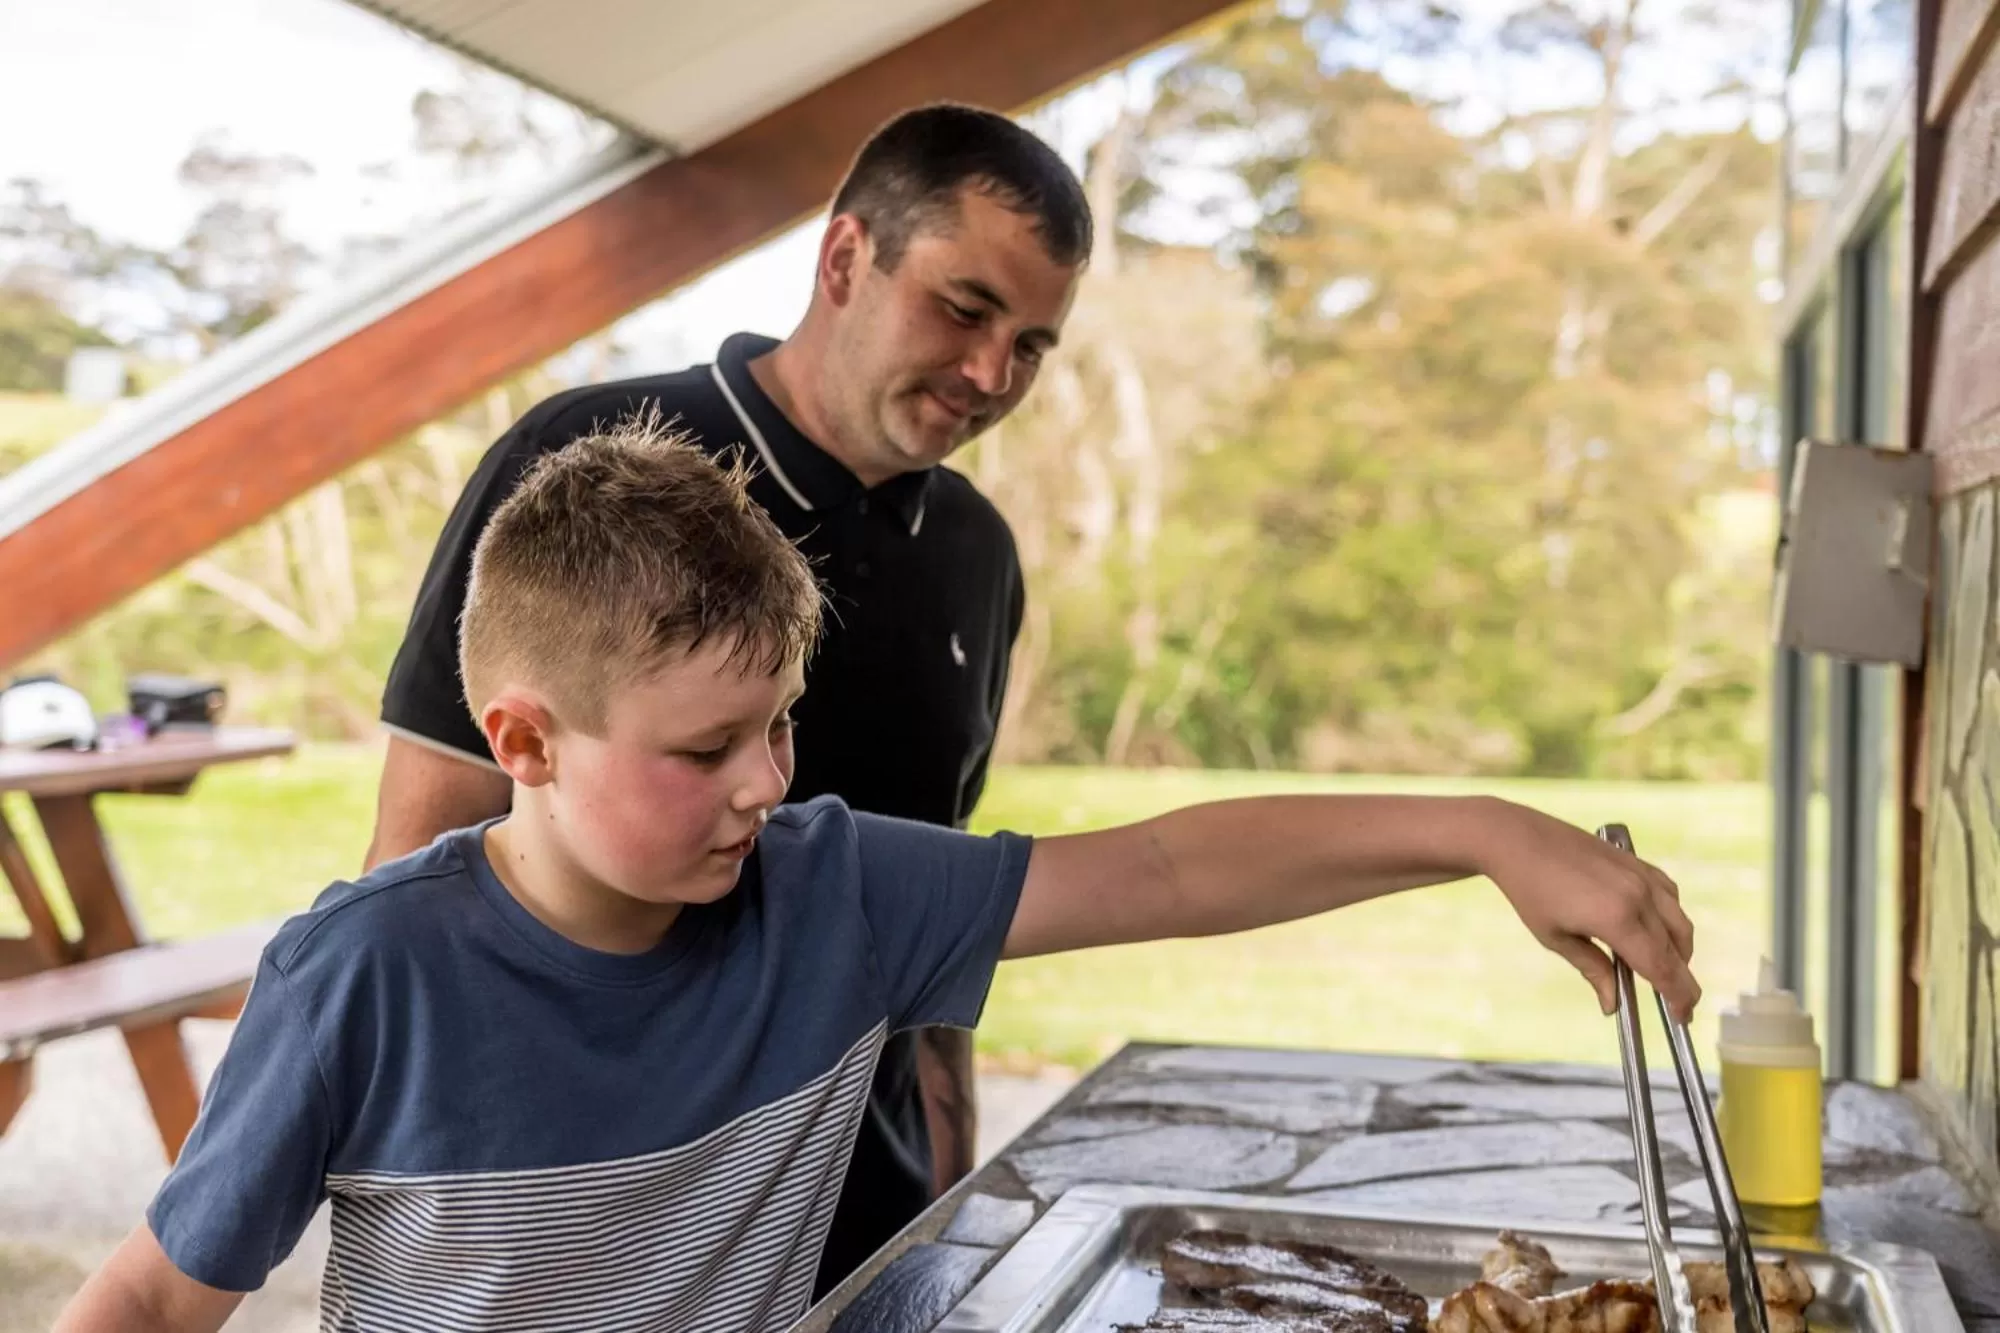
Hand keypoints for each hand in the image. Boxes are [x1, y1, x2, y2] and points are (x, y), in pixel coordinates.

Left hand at [1470, 800, 1699, 1020]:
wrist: (1518, 839)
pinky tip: (1661, 931)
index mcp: (1617, 919)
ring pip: (1678, 921)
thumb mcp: (1556, 939)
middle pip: (1674, 948)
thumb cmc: (1530, 891)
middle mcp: (1638, 896)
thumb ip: (1592, 970)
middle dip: (1682, 981)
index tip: (1683, 1018)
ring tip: (1670, 973)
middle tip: (1682, 1006)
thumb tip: (1612, 1005)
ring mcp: (1641, 875)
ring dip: (1680, 951)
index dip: (1676, 995)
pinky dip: (1673, 919)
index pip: (1659, 967)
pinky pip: (1669, 896)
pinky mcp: (1637, 862)